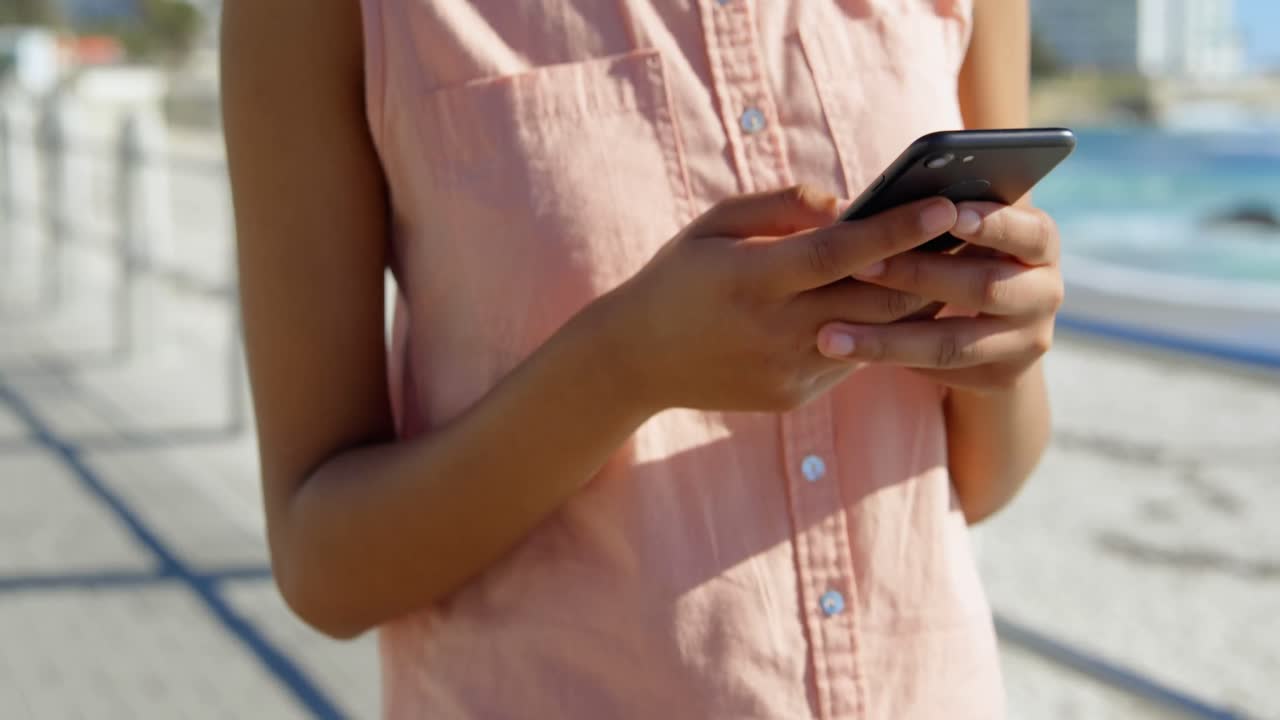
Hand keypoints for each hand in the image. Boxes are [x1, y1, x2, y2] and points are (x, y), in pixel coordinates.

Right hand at [603, 185, 957, 411]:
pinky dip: (881, 329)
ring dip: (917, 302)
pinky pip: (855, 358)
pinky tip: (902, 303)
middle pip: (874, 300)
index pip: (839, 253)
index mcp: (751, 279)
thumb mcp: (715, 224)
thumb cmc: (680, 277)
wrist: (638, 359)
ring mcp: (788, 370)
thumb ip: (782, 205)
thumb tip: (849, 204)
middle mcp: (774, 330)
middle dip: (929, 268)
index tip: (944, 205)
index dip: (896, 230)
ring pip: (876, 335)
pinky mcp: (795, 395)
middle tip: (972, 235)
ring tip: (950, 266)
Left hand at [814, 202, 1063, 393]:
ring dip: (888, 339)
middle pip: (984, 287)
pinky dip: (894, 359)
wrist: (992, 322)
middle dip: (917, 275)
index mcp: (1041, 242)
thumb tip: (930, 158)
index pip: (1030, 230)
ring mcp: (1028, 340)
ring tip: (828, 335)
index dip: (993, 224)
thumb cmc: (964, 249)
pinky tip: (848, 353)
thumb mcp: (970, 221)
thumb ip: (952, 200)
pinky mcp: (1003, 377)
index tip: (950, 212)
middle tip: (859, 266)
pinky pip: (942, 371)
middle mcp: (1045, 292)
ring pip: (953, 344)